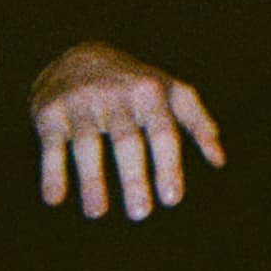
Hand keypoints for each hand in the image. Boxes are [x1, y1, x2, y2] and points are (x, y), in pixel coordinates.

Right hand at [31, 41, 223, 220]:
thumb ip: (197, 124)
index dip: (168, 166)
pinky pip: (51, 145)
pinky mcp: (51, 111)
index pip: (163, 132)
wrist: (79, 56)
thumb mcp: (171, 93)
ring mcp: (82, 102)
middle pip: (127, 141)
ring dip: (92, 180)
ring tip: (97, 213)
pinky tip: (54, 199)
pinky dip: (52, 171)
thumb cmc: (137, 86)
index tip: (172, 200)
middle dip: (134, 178)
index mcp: (150, 92)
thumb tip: (219, 160)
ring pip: (87, 144)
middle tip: (141, 214)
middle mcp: (116, 94)